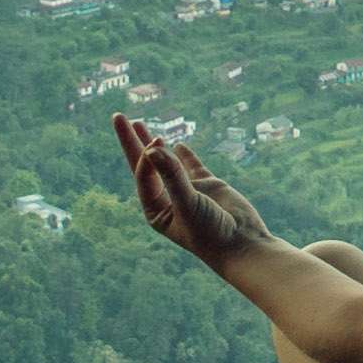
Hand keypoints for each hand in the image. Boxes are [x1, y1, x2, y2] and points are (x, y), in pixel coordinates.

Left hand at [118, 116, 277, 272]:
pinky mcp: (208, 185)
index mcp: (156, 210)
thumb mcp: (188, 204)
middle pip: (145, 164)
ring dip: (153, 144)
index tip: (156, 141)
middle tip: (118, 116)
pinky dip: (185, 154)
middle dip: (132, 140)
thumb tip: (152, 147)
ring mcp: (188, 190)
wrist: (243, 245)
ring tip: (138, 124)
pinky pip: (192, 166)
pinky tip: (178, 144)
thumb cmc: (211, 232)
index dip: (146, 156)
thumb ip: (172, 175)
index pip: (143, 176)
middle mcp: (168, 199)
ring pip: (167, 161)